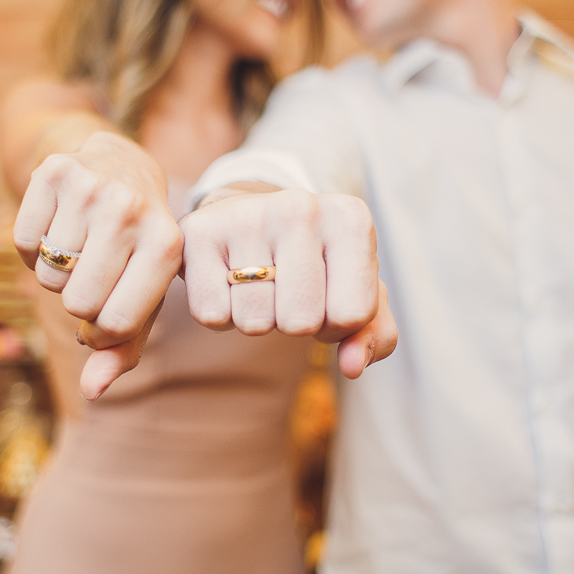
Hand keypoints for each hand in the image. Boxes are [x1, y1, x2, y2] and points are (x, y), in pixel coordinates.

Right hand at [13, 132, 183, 399]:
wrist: (118, 165)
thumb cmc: (134, 247)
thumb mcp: (143, 292)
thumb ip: (122, 349)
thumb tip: (93, 392)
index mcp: (167, 245)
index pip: (117, 323)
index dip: (102, 332)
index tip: (106, 316)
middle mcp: (132, 212)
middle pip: (78, 303)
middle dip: (79, 302)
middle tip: (92, 278)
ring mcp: (93, 188)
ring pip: (48, 276)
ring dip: (57, 275)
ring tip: (79, 251)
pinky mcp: (54, 172)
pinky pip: (23, 244)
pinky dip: (33, 249)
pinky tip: (58, 229)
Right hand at [179, 188, 396, 377]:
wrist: (250, 216)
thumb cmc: (313, 263)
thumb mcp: (355, 291)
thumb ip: (374, 334)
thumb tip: (352, 366)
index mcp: (350, 219)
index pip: (352, 315)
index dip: (336, 325)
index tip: (325, 298)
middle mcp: (300, 206)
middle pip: (302, 322)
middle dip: (294, 323)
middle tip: (286, 292)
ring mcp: (247, 215)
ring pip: (255, 322)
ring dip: (257, 320)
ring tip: (257, 285)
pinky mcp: (199, 232)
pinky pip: (212, 315)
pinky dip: (220, 314)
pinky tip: (227, 282)